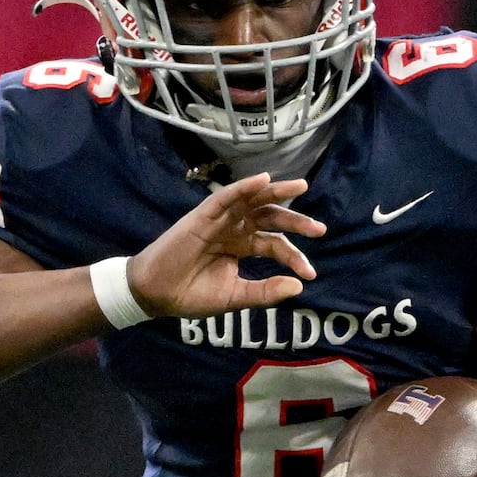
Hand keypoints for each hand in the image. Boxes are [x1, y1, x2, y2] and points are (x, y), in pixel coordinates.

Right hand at [123, 174, 326, 320]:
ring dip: (276, 191)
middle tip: (320, 229)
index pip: (274, 243)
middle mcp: (234, 228)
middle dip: (296, 220)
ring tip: (301, 186)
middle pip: (270, 216)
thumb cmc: (192, 294)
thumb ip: (265, 292)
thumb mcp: (235, 297)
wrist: (157, 295)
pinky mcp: (202, 215)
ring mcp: (219, 219)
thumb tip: (299, 287)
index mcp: (242, 245)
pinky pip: (225, 196)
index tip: (310, 274)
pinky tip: (263, 180)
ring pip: (252, 199)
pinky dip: (243, 187)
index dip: (294, 256)